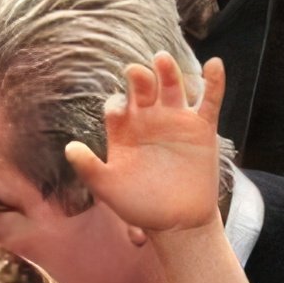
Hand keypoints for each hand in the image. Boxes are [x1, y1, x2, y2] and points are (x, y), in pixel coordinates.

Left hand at [65, 54, 225, 235]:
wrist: (177, 223)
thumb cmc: (139, 206)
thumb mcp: (109, 189)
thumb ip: (89, 168)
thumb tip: (69, 147)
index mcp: (124, 130)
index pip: (117, 105)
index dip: (116, 104)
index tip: (119, 113)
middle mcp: (149, 120)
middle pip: (143, 88)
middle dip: (139, 78)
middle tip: (136, 73)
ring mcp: (176, 120)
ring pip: (172, 86)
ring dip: (168, 71)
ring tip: (162, 59)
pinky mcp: (202, 128)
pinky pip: (209, 100)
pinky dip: (214, 82)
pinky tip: (214, 64)